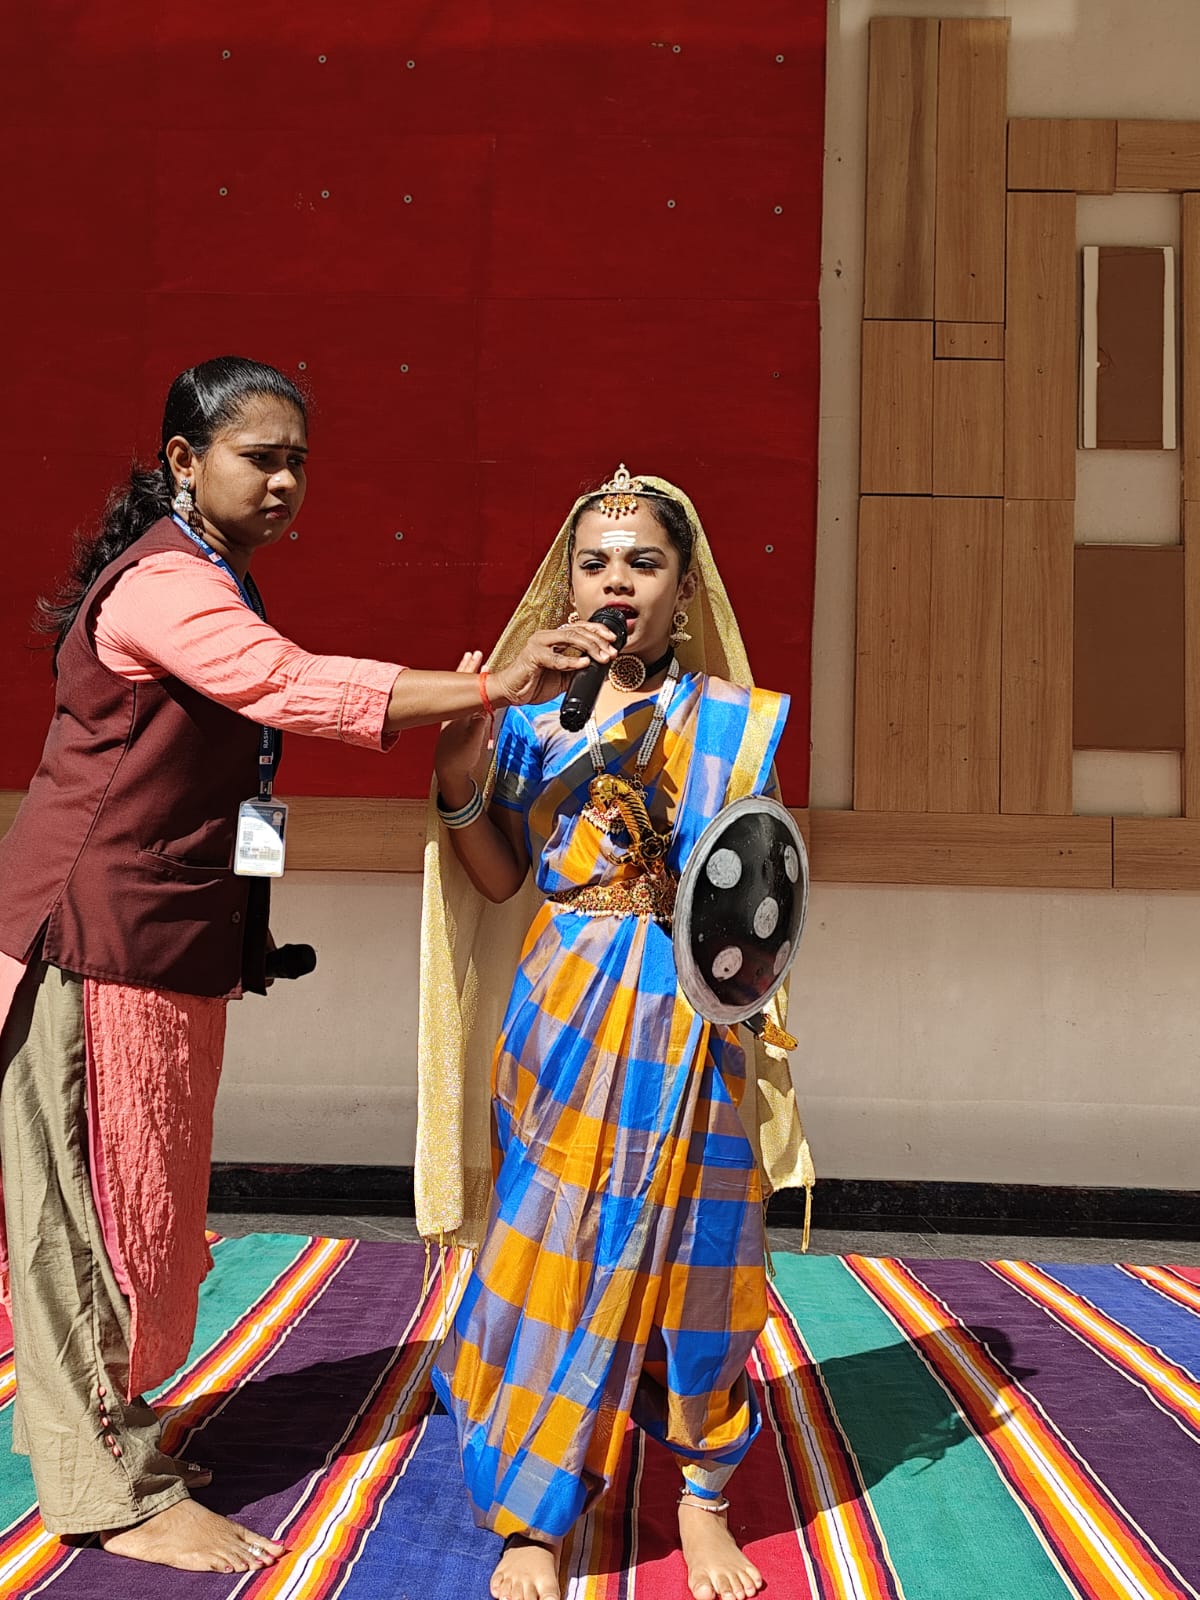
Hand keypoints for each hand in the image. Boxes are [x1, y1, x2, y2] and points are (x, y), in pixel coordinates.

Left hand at [434, 650, 489, 796]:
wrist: (449, 771)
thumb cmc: (460, 759)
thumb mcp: (470, 745)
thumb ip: (477, 728)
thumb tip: (483, 711)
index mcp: (457, 714)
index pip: (464, 688)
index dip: (472, 674)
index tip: (481, 662)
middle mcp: (453, 712)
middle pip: (460, 684)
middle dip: (468, 668)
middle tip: (475, 653)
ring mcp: (454, 715)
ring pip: (458, 690)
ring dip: (466, 675)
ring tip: (472, 661)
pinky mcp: (456, 721)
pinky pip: (461, 698)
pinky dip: (466, 688)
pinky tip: (471, 685)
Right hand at [491, 622, 617, 707]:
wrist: (511, 693)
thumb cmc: (534, 683)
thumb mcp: (564, 677)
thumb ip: (579, 670)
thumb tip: (601, 670)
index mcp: (555, 638)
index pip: (580, 627)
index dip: (598, 631)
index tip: (614, 640)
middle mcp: (548, 636)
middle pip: (578, 630)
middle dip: (599, 641)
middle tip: (611, 652)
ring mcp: (539, 643)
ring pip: (570, 637)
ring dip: (590, 647)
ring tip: (602, 657)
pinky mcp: (533, 655)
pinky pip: (556, 657)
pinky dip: (571, 661)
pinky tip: (584, 663)